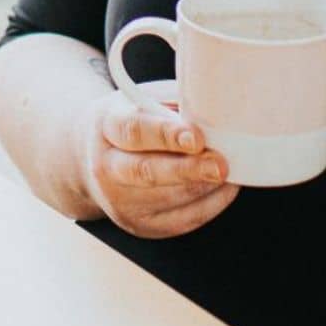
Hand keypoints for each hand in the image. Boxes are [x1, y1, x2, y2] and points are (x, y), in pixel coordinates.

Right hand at [76, 90, 239, 239]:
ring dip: (206, 186)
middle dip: (188, 170)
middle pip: (146, 172)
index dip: (166, 135)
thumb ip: (173, 105)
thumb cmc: (134, 122)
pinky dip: (211, 204)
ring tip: (229, 170)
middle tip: (220, 165)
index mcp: (106, 126)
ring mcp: (120, 202)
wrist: (97, 159)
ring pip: (171, 198)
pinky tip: (223, 187)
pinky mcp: (141, 225)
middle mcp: (106, 167)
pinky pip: (184, 219)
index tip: (197, 137)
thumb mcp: (144, 100)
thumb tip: (214, 110)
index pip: (134, 131)